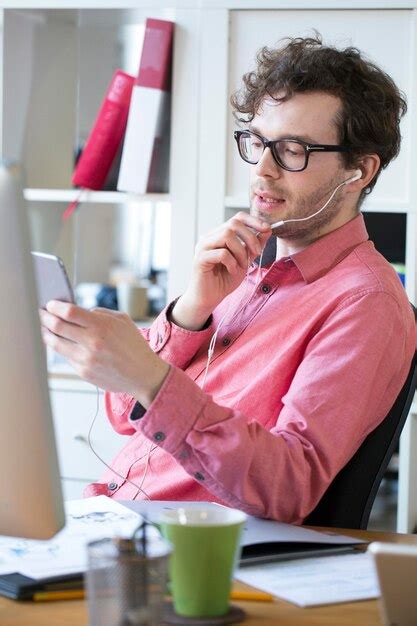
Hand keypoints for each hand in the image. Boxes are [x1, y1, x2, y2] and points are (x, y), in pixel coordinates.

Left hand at [40, 301, 169, 406]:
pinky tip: (63, 343)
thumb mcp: (122, 320)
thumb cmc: (134, 345)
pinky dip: (62, 348)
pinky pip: (66, 356)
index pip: (69, 312)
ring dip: (47, 334)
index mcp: (102, 326)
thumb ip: (99, 313)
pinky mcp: (83, 372)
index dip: (55, 306)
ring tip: (46, 328)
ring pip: (55, 343)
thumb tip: (77, 312)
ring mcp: (86, 359)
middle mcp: (92, 342)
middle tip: (42, 313)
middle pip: (57, 326)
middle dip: (45, 317)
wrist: (143, 374)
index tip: (50, 304)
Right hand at [172, 213, 270, 329]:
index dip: (253, 221)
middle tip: (257, 253)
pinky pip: (222, 253)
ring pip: (227, 235)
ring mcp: (203, 247)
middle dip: (250, 238)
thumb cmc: (224, 280)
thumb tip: (267, 230)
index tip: (267, 229)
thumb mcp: (244, 261)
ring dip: (241, 251)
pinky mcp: (200, 258)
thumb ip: (253, 246)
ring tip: (242, 265)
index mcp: (219, 235)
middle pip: (233, 224)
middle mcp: (209, 237)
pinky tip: (232, 271)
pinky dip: (232, 263)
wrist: (209, 299)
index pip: (237, 218)